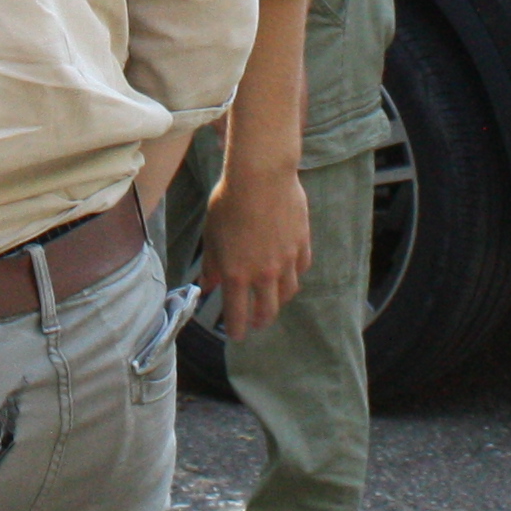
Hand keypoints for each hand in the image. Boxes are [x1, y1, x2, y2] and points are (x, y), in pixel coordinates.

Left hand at [202, 152, 314, 340]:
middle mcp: (264, 273)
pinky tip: (290, 272)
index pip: (237, 314)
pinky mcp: (302, 244)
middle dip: (260, 321)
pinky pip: (301, 268)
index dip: (236, 329)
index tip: (236, 334)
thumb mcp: (212, 234)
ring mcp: (287, 260)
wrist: (261, 176)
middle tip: (256, 323)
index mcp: (237, 274)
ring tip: (273, 300)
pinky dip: (294, 275)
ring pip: (288, 292)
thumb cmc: (229, 201)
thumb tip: (208, 284)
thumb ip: (213, 263)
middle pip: (267, 310)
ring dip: (279, 300)